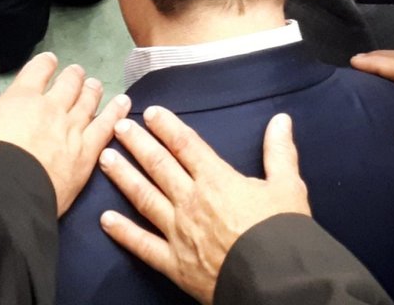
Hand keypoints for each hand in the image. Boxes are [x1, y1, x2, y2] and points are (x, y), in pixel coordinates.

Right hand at [0, 52, 132, 215]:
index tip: (50, 61)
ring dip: (92, 90)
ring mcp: (71, 128)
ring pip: (88, 101)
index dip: (45, 64)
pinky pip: (105, 127)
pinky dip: (116, 113)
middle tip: (77, 73)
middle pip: (68, 84)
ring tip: (96, 84)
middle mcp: (50, 107)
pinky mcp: (86, 152)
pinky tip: (123, 104)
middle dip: (73, 76)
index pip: (37, 71)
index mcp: (21, 98)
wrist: (7, 193)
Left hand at [99, 108, 309, 303]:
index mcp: (217, 180)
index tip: (150, 112)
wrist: (276, 281)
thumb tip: (281, 120)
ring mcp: (179, 232)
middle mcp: (191, 201)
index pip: (186, 146)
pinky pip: (143, 245)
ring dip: (123, 177)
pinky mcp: (174, 263)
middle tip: (118, 127)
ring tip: (105, 159)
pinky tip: (105, 220)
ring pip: (144, 198)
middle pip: (158, 166)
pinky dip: (123, 232)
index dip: (167, 127)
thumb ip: (280, 152)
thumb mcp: (288, 186)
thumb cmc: (282, 232)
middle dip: (137, 144)